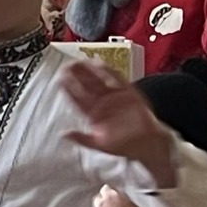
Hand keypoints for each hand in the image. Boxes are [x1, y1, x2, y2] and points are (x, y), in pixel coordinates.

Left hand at [59, 55, 173, 187]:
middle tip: (67, 65)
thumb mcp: (100, 145)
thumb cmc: (124, 145)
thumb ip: (82, 139)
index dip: (69, 89)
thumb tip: (64, 135)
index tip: (59, 79)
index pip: (77, 99)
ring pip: (98, 80)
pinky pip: (117, 79)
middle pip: (86, 86)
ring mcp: (114, 96)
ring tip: (79, 61)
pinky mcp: (127, 92)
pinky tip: (99, 64)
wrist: (147, 143)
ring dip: (89, 71)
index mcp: (93, 114)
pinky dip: (109, 72)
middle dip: (76, 75)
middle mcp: (102, 103)